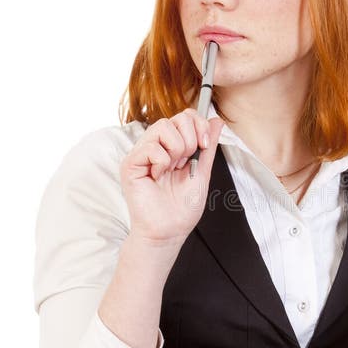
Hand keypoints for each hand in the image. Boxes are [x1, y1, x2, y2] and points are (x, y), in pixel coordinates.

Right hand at [119, 109, 223, 244]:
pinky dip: (162, 162)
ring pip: (162, 127)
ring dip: (176, 149)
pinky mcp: (130, 164)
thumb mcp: (202, 171)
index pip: (185, 117)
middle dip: (190, 139)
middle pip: (175, 118)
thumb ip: (208, 146)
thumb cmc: (182, 208)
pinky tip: (159, 176)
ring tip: (172, 169)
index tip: (205, 145)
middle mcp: (155, 146)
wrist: (169, 230)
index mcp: (171, 147)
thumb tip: (217, 121)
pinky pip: (151, 147)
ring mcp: (141, 154)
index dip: (199, 125)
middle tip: (185, 162)